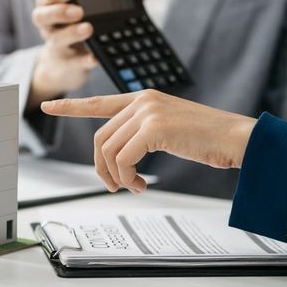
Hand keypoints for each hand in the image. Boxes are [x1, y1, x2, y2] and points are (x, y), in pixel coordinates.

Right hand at [27, 0, 151, 108]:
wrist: (66, 68)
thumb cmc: (81, 33)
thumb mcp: (93, 16)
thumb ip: (118, 0)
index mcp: (53, 10)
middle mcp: (50, 28)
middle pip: (42, 16)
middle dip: (59, 12)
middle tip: (78, 11)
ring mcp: (57, 48)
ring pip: (56, 40)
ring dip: (72, 33)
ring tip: (88, 28)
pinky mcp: (67, 66)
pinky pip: (74, 63)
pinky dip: (85, 60)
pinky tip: (96, 58)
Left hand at [41, 90, 256, 192]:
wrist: (236, 138)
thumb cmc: (208, 138)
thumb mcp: (170, 130)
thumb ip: (143, 133)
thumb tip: (121, 155)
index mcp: (144, 98)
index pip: (99, 101)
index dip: (71, 106)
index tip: (49, 104)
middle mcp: (143, 100)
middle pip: (101, 137)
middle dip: (102, 167)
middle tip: (116, 186)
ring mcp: (148, 112)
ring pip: (109, 150)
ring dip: (117, 176)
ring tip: (134, 187)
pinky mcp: (155, 127)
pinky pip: (123, 159)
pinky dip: (127, 177)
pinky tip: (142, 184)